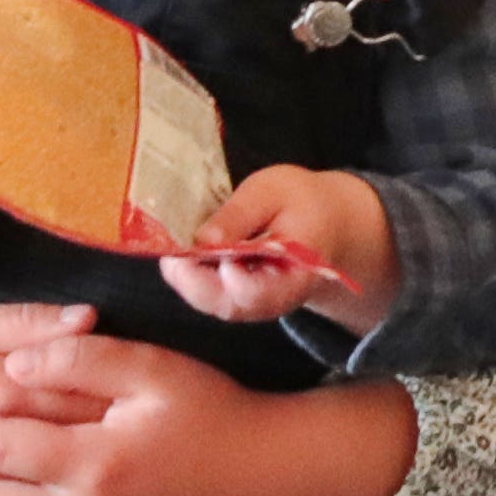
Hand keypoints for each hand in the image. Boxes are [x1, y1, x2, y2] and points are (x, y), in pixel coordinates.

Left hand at [164, 164, 395, 337]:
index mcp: (296, 273)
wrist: (323, 222)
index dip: (228, 275)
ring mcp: (253, 305)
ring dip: (185, 277)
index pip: (258, 292)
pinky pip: (206, 297)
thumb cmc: (301, 202)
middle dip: (192, 278)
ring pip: (210, 303)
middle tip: (172, 248)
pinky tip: (182, 252)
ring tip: (174, 246)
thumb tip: (202, 239)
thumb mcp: (273, 191)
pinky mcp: (236, 301)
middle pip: (227, 304)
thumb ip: (241, 213)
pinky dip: (189, 276)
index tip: (208, 247)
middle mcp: (274, 300)